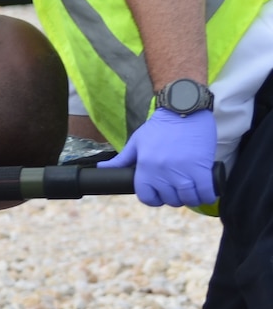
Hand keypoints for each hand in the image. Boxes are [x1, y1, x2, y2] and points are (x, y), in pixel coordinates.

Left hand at [102, 108, 216, 207]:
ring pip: (188, 198)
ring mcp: (183, 171)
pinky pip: (205, 192)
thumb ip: (121, 159)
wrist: (183, 110)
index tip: (160, 194)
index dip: (154, 199)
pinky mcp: (201, 168)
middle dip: (174, 198)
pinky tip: (205, 192)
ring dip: (191, 198)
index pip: (147, 197)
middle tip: (178, 189)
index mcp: (145, 166)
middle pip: (169, 199)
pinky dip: (207, 196)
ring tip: (192, 191)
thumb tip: (102, 167)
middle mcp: (162, 172)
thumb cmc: (160, 126)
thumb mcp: (136, 142)